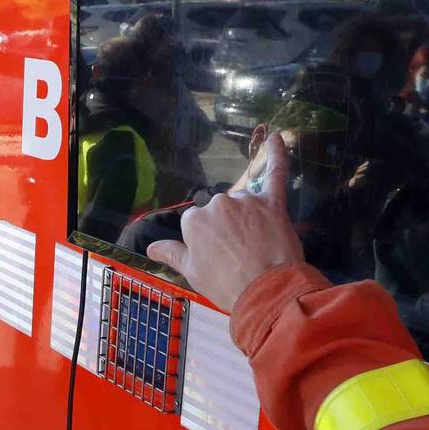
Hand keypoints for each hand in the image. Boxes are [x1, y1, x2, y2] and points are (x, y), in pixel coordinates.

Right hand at [145, 131, 303, 313]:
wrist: (267, 292)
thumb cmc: (226, 286)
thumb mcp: (193, 273)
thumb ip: (172, 253)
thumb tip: (151, 247)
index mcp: (194, 221)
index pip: (197, 223)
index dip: (208, 242)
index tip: (218, 258)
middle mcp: (218, 204)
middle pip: (220, 210)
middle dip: (228, 229)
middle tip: (238, 255)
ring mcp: (246, 201)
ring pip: (243, 202)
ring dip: (247, 217)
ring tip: (257, 246)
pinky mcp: (273, 203)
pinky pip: (275, 173)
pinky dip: (278, 154)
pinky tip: (278, 137)